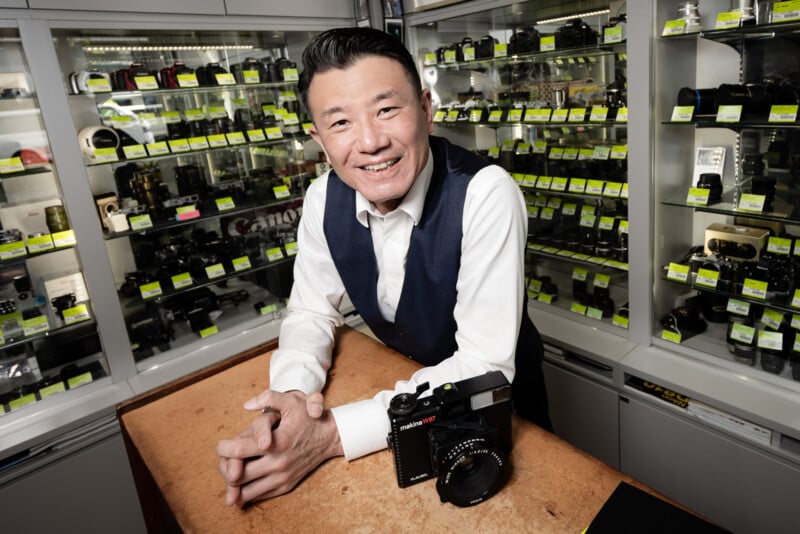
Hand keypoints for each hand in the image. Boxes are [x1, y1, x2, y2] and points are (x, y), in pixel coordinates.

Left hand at [216, 390, 341, 506]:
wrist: (329, 438)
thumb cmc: (307, 418)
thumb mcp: (291, 402)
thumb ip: (268, 397)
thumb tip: (246, 405)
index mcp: (278, 442)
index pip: (240, 451)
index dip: (224, 449)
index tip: (221, 445)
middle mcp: (279, 463)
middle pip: (238, 475)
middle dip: (224, 468)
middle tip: (222, 460)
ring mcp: (283, 477)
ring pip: (247, 490)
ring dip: (232, 485)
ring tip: (228, 473)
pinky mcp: (286, 486)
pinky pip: (260, 495)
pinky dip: (246, 493)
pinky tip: (239, 487)